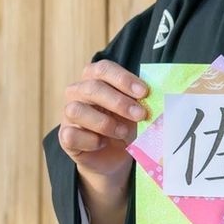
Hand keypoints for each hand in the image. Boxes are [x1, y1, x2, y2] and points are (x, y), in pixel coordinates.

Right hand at [58, 59, 148, 185]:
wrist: (115, 155)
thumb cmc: (126, 124)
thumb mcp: (136, 110)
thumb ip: (142, 101)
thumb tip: (159, 96)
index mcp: (96, 79)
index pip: (103, 69)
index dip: (123, 79)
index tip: (144, 92)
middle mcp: (78, 92)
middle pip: (92, 88)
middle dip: (119, 102)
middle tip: (140, 114)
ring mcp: (69, 114)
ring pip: (76, 110)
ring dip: (104, 122)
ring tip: (123, 132)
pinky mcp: (65, 136)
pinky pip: (71, 135)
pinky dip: (90, 140)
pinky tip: (103, 143)